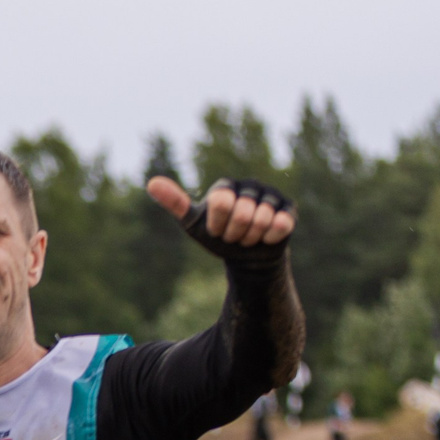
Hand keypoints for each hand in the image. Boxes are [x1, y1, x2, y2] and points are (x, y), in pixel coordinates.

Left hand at [146, 176, 293, 248]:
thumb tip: (151, 182)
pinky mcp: (289, 210)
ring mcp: (271, 196)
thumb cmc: (218, 237)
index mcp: (225, 186)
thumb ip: (175, 203)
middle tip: (233, 236)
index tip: (215, 228)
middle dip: (234, 234)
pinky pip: (280, 225)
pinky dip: (269, 238)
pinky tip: (266, 238)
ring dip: (251, 238)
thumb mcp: (193, 223)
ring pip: (261, 220)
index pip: (220, 202)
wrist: (244, 257)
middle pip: (242, 214)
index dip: (217, 223)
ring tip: (247, 237)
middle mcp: (250, 186)